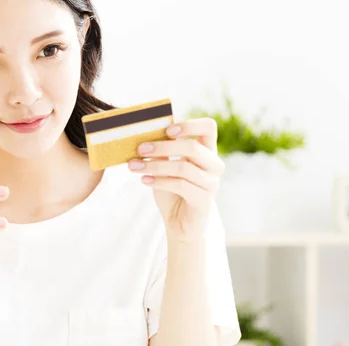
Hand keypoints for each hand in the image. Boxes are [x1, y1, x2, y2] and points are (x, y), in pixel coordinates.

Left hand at [127, 118, 224, 242]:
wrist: (180, 223)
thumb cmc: (172, 191)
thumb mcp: (164, 167)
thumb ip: (161, 152)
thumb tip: (145, 135)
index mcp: (206, 151)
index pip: (208, 127)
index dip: (190, 125)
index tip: (168, 130)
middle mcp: (214, 165)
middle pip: (193, 147)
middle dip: (163, 146)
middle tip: (140, 148)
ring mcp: (211, 183)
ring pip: (184, 167)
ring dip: (155, 165)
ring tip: (134, 166)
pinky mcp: (204, 201)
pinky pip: (181, 185)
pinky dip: (160, 181)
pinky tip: (144, 180)